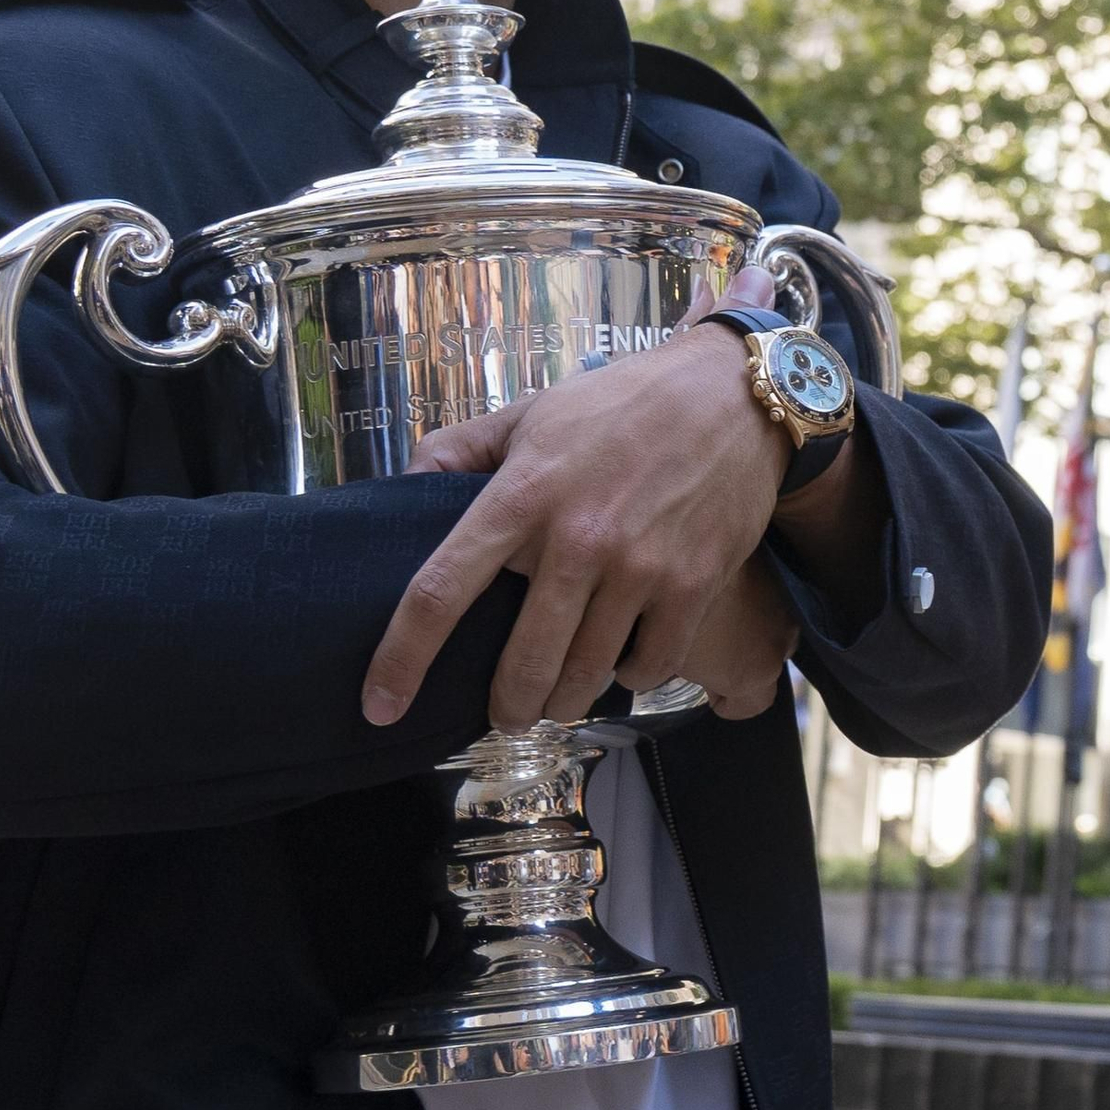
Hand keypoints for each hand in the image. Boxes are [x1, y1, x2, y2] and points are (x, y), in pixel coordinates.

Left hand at [362, 268, 792, 731]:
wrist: (730, 396)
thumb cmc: (618, 405)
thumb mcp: (528, 415)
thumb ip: (458, 450)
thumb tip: (403, 486)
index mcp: (521, 494)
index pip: (441, 590)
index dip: (401, 658)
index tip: (379, 706)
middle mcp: (576, 537)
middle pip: (520, 665)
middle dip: (506, 708)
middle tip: (505, 713)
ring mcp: (638, 567)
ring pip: (583, 678)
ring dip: (563, 702)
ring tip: (556, 698)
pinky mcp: (692, 585)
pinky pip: (647, 667)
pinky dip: (629, 677)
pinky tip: (621, 660)